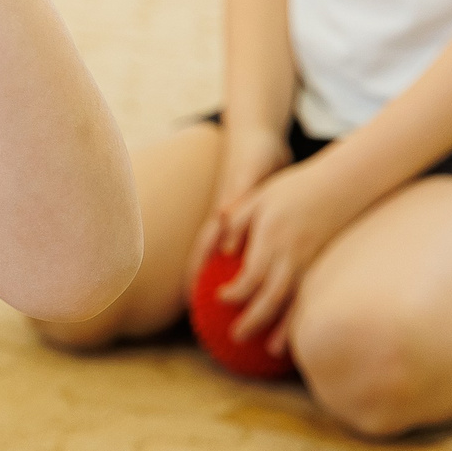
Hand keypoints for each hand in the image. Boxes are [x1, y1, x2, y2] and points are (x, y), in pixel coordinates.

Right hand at [189, 122, 291, 289]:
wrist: (260, 137)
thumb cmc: (255, 154)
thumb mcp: (249, 173)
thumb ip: (237, 193)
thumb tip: (222, 217)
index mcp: (223, 214)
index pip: (205, 249)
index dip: (196, 273)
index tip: (191, 299)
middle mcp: (226, 221)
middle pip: (210, 257)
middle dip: (205, 282)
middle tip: (204, 313)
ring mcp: (235, 220)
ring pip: (225, 256)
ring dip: (225, 277)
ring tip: (227, 305)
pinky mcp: (250, 218)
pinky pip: (243, 248)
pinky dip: (244, 264)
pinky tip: (254, 280)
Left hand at [208, 156, 355, 347]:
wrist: (341, 183)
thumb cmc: (293, 188)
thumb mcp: (258, 198)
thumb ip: (237, 223)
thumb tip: (222, 250)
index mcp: (271, 236)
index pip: (251, 274)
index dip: (236, 292)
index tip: (220, 299)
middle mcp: (292, 253)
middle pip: (271, 295)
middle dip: (254, 319)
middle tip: (236, 336)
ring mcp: (311, 261)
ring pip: (295, 301)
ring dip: (282, 328)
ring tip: (270, 350)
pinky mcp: (324, 264)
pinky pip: (312, 295)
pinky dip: (303, 316)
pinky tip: (296, 331)